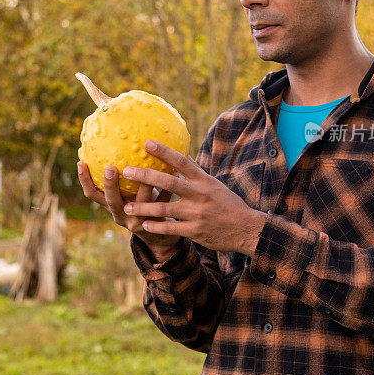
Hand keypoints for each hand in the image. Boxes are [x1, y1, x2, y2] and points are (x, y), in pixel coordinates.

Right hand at [76, 160, 181, 253]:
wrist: (161, 235)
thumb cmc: (144, 204)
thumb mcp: (131, 193)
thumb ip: (126, 176)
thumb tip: (120, 139)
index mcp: (111, 206)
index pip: (92, 194)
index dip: (84, 180)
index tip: (81, 162)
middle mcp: (120, 215)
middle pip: (112, 200)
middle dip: (110, 185)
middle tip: (110, 167)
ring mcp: (137, 222)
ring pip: (140, 204)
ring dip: (144, 185)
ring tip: (151, 168)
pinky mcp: (155, 225)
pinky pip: (162, 204)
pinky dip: (167, 190)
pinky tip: (175, 174)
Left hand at [119, 139, 265, 254]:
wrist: (246, 229)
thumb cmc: (228, 204)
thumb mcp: (214, 184)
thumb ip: (196, 172)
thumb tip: (182, 154)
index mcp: (204, 180)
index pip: (181, 161)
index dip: (164, 151)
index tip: (146, 143)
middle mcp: (199, 194)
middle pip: (169, 182)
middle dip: (145, 176)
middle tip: (127, 171)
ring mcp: (197, 213)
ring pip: (164, 208)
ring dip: (144, 207)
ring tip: (127, 207)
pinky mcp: (196, 231)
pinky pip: (171, 228)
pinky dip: (156, 226)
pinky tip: (144, 225)